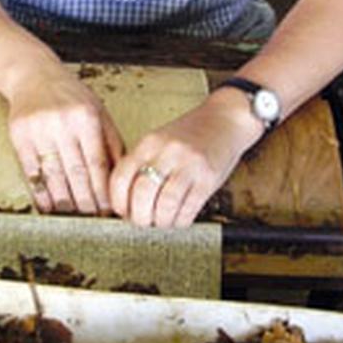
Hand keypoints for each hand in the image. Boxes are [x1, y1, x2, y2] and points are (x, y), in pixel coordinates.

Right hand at [6, 64, 123, 214]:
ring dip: (64, 201)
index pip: (97, 163)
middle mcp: (63, 123)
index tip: (109, 209)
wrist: (32, 74)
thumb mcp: (98, 111)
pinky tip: (49, 206)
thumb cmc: (71, 96)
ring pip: (53, 176)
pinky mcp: (19, 136)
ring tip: (74, 216)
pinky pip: (32, 172)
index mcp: (86, 117)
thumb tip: (121, 179)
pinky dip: (40, 193)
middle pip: (76, 173)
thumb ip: (111, 143)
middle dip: (86, 201)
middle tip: (93, 218)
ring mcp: (39, 129)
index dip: (103, 190)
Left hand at [109, 88, 263, 227]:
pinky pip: (189, 209)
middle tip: (143, 221)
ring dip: (161, 221)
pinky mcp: (208, 179)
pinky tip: (179, 217)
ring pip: (165, 205)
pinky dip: (180, 221)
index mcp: (149, 143)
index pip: (121, 178)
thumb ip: (141, 166)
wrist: (225, 121)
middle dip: (139, 217)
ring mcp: (189, 165)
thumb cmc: (190, 135)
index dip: (118, 202)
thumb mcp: (158, 142)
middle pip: (142, 194)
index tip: (123, 212)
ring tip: (162, 220)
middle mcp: (167, 152)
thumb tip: (125, 203)